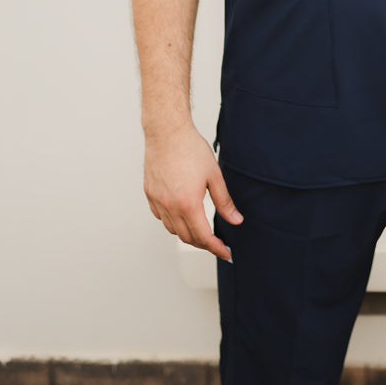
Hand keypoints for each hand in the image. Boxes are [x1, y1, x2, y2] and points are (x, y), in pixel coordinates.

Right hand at [143, 123, 242, 260]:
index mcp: (188, 204)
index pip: (203, 237)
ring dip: (187, 233)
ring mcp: (157, 201)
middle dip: (203, 244)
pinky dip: (172, 221)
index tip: (225, 252)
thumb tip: (235, 220)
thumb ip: (224, 201)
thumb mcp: (214, 175)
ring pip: (172, 229)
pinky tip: (181, 214)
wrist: (167, 132)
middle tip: (216, 242)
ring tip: (200, 229)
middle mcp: (170, 207)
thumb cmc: (190, 149)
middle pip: (186, 237)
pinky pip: (161, 217)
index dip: (216, 248)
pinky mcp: (150, 194)